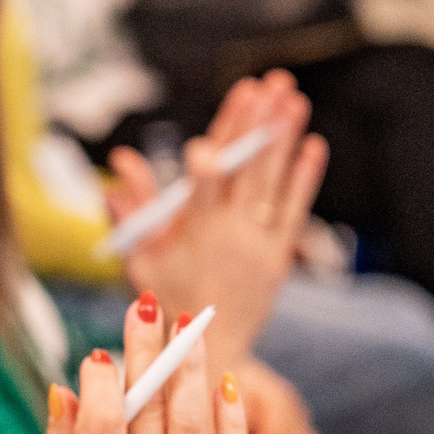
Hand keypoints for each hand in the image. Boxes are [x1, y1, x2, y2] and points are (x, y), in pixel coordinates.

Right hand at [34, 294, 246, 433]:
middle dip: (149, 354)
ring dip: (192, 371)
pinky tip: (224, 382)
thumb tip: (65, 389)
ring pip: (196, 428)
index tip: (99, 354)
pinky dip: (231, 419)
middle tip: (149, 307)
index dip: (102, 386)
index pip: (101, 430)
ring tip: (189, 328)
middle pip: (152, 415)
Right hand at [112, 72, 327, 370]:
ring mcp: (258, 245)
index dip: (209, 162)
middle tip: (269, 84)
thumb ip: (131, 208)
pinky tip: (314, 145)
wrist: (208, 348)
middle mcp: (229, 236)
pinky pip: (294, 210)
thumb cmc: (165, 299)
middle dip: (256, 126)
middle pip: (245, 172)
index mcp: (191, 234)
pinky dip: (304, 178)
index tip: (213, 136)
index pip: (201, 189)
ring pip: (273, 184)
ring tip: (294, 99)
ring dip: (284, 139)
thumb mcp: (138, 257)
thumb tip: (119, 161)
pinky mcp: (279, 256)